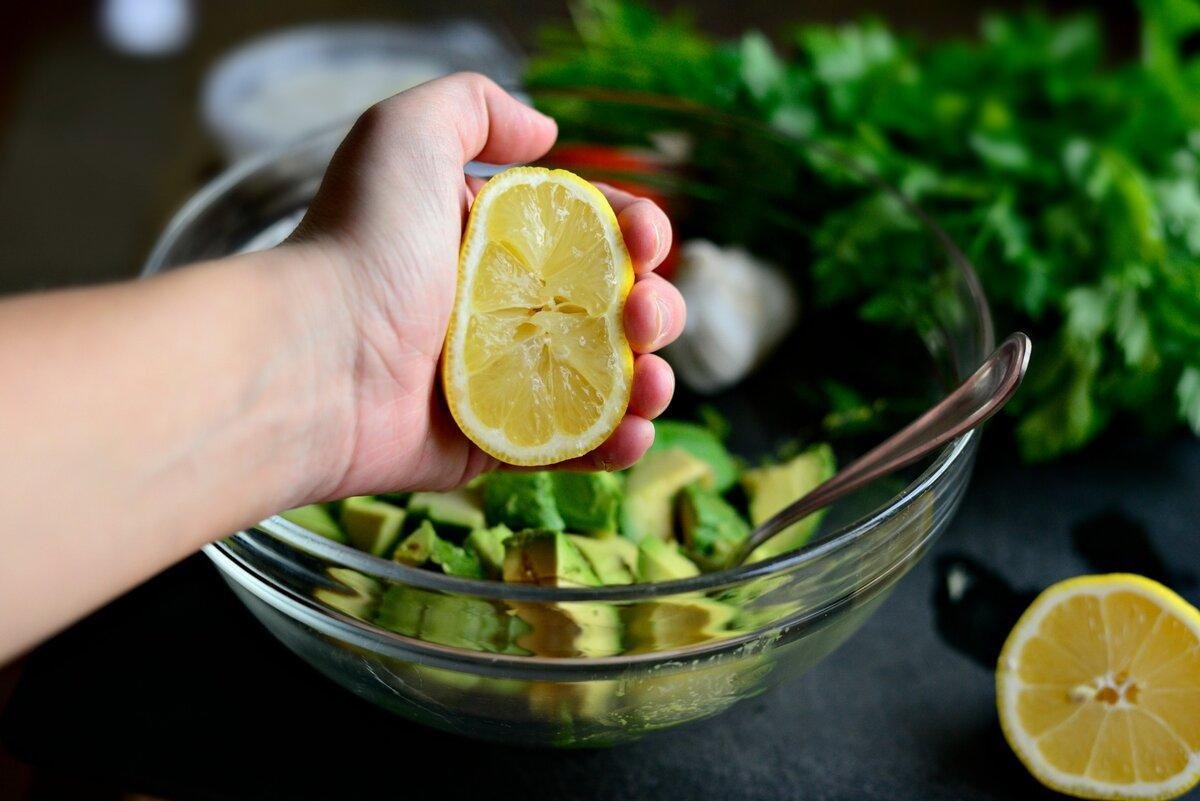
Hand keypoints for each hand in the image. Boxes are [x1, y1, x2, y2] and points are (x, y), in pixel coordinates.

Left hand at [293, 73, 684, 496]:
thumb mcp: (405, 133)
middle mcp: (501, 308)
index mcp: (490, 240)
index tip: (646, 240)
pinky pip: (571, 444)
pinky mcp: (494, 441)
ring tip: (650, 381)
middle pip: (613, 308)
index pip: (590, 232)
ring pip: (605, 380)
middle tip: (641, 316)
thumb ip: (474, 106)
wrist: (317, 360)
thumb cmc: (361, 244)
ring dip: (649, 378)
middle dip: (654, 308)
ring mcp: (501, 379)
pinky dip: (616, 441)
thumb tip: (544, 133)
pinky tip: (634, 430)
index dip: (635, 231)